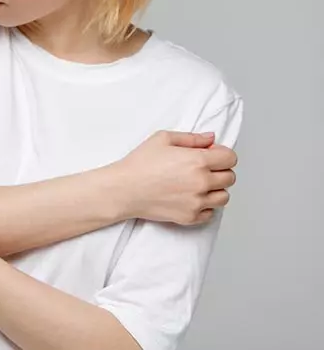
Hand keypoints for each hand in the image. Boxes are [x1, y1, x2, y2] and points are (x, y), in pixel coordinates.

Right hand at [112, 130, 237, 224]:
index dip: (222, 155)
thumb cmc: (139, 164)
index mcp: (197, 160)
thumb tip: (211, 139)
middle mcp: (201, 182)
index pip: (230, 158)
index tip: (212, 156)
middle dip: (220, 171)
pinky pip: (210, 213)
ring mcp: (196, 202)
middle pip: (230, 178)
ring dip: (216, 190)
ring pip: (224, 197)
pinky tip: (191, 198)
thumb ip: (191, 138)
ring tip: (199, 185)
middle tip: (203, 170)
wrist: (123, 189)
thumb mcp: (162, 139)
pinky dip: (205, 206)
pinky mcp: (189, 217)